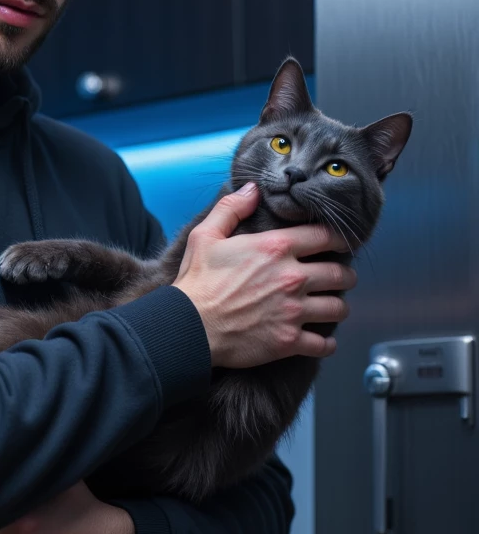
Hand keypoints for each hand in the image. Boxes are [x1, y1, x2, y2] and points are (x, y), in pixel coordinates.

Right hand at [172, 182, 357, 368]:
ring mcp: (293, 311)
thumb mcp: (205, 236)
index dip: (338, 239)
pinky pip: (322, 345)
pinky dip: (326, 345)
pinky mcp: (289, 341)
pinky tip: (322, 342)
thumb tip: (252, 189)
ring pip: (337, 309)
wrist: (188, 327)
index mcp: (276, 248)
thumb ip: (231, 208)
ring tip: (333, 307)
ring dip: (338, 307)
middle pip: (340, 274)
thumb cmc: (196, 282)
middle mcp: (292, 278)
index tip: (340, 244)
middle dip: (345, 275)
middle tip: (341, 278)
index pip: (325, 237)